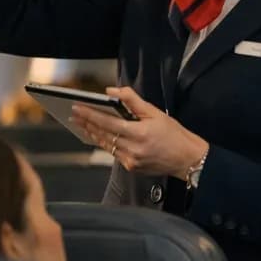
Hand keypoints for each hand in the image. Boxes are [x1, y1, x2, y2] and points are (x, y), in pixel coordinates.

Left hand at [70, 87, 207, 177]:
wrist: (186, 158)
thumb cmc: (173, 134)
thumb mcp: (155, 112)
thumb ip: (132, 100)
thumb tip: (112, 92)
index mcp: (139, 133)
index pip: (107, 122)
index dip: (90, 114)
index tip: (77, 108)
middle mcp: (133, 149)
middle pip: (103, 134)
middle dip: (87, 123)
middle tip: (74, 115)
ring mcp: (131, 160)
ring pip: (106, 145)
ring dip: (93, 134)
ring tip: (82, 124)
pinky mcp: (131, 167)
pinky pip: (114, 153)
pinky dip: (106, 144)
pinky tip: (99, 137)